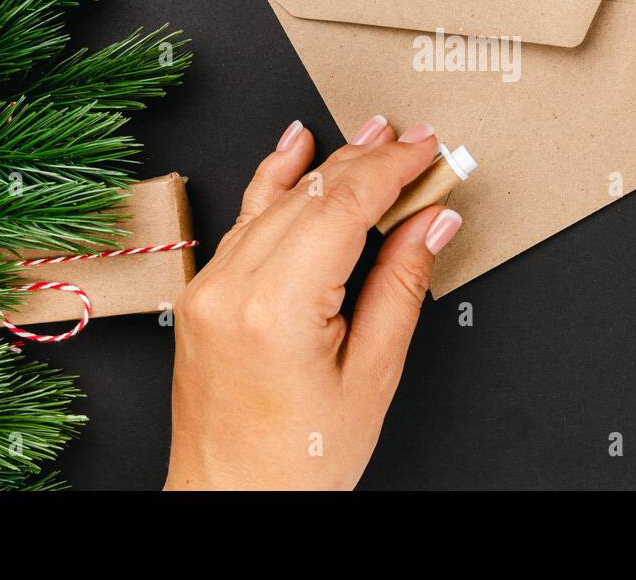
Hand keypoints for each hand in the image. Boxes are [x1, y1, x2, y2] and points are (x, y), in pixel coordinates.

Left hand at [164, 117, 461, 489]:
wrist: (232, 501)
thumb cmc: (299, 459)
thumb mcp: (373, 373)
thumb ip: (403, 284)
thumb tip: (432, 220)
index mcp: (278, 308)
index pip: (343, 206)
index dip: (391, 169)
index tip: (426, 149)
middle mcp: (233, 287)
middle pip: (311, 195)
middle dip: (368, 159)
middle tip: (412, 140)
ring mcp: (210, 287)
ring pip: (275, 199)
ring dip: (327, 163)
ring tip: (370, 133)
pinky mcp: (203, 292)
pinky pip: (243, 219)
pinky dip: (274, 181)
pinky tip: (294, 148)